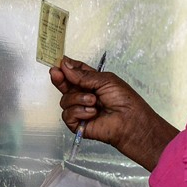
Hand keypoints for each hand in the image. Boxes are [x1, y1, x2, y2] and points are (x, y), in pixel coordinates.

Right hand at [49, 57, 176, 169]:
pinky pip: (67, 115)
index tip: (59, 62)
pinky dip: (79, 112)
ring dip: (78, 99)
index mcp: (91, 82)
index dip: (66, 67)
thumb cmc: (124, 100)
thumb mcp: (105, 80)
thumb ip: (83, 75)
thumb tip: (65, 66)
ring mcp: (80, 109)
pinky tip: (92, 113)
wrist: (129, 121)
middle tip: (56, 73)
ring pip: (64, 100)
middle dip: (60, 79)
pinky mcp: (78, 124)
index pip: (74, 72)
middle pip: (64, 85)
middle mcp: (84, 95)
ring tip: (93, 101)